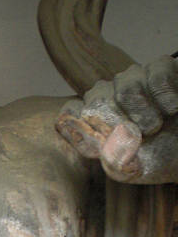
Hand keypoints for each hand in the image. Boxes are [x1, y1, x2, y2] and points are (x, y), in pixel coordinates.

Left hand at [57, 56, 177, 182]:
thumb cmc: (157, 158)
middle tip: (139, 138)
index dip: (85, 133)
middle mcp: (108, 93)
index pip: (69, 115)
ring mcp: (133, 78)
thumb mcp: (129, 170)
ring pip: (126, 89)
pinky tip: (173, 109)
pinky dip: (166, 99)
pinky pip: (156, 78)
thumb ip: (111, 160)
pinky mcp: (161, 67)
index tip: (103, 146)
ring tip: (157, 127)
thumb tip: (107, 138)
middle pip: (96, 102)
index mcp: (91, 118)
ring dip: (145, 115)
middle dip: (119, 126)